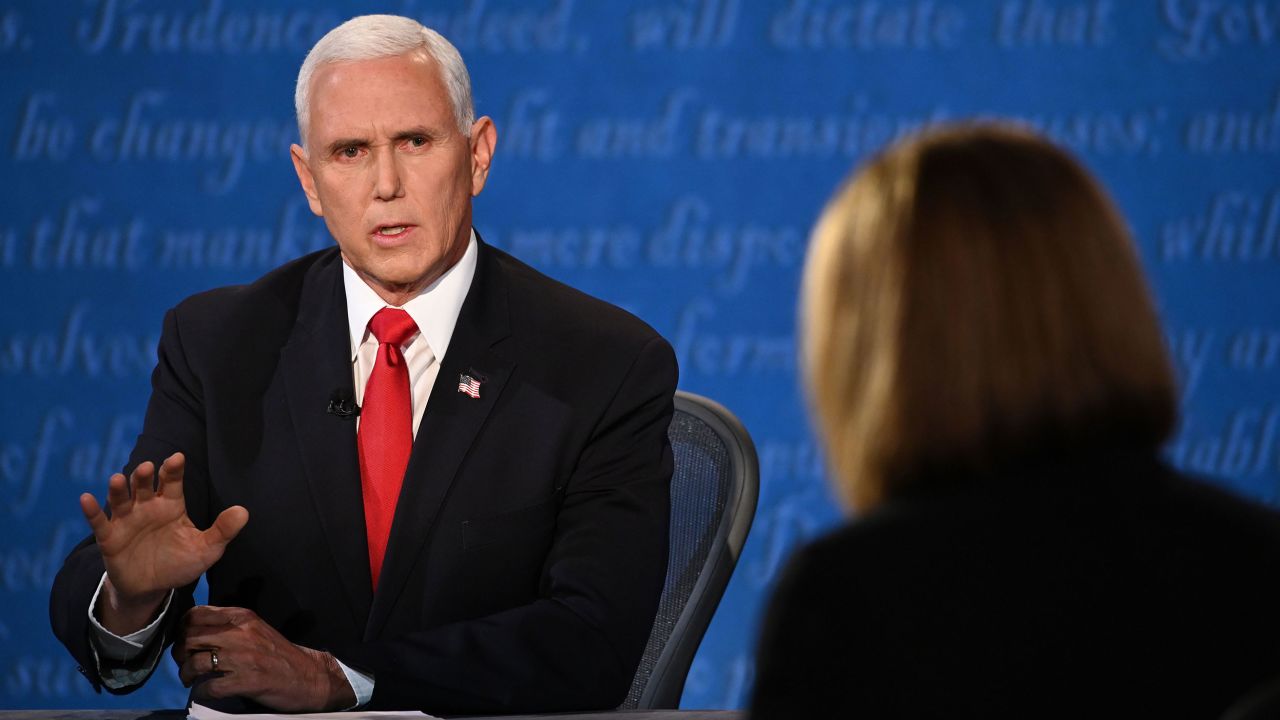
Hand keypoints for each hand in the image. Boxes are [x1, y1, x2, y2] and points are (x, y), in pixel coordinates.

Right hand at [80, 453, 248, 633]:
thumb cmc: (181, 562)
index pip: (173, 482)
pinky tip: (85, 499)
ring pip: (121, 499)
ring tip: (117, 479)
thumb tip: (244, 511)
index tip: (177, 458)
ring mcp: (127, 520)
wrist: (153, 588)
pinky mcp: (109, 538)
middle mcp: (147, 506)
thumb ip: (223, 530)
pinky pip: (98, 522)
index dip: (174, 469)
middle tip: (147, 468)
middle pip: (144, 485)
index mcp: (172, 504)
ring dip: (119, 488)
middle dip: (144, 476)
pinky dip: (91, 511)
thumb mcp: (207, 549)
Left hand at [174, 606, 355, 710]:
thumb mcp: (255, 629)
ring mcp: (243, 658)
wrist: (307, 676)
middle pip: (190, 638)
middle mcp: (241, 634)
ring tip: (191, 679)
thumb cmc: (278, 654)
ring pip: (195, 663)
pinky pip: (210, 687)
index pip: (196, 615)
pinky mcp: (246, 681)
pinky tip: (207, 691)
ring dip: (187, 674)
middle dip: (180, 653)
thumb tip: (194, 630)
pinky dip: (203, 691)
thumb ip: (229, 625)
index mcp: (242, 617)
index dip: (182, 628)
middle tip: (184, 662)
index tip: (184, 640)